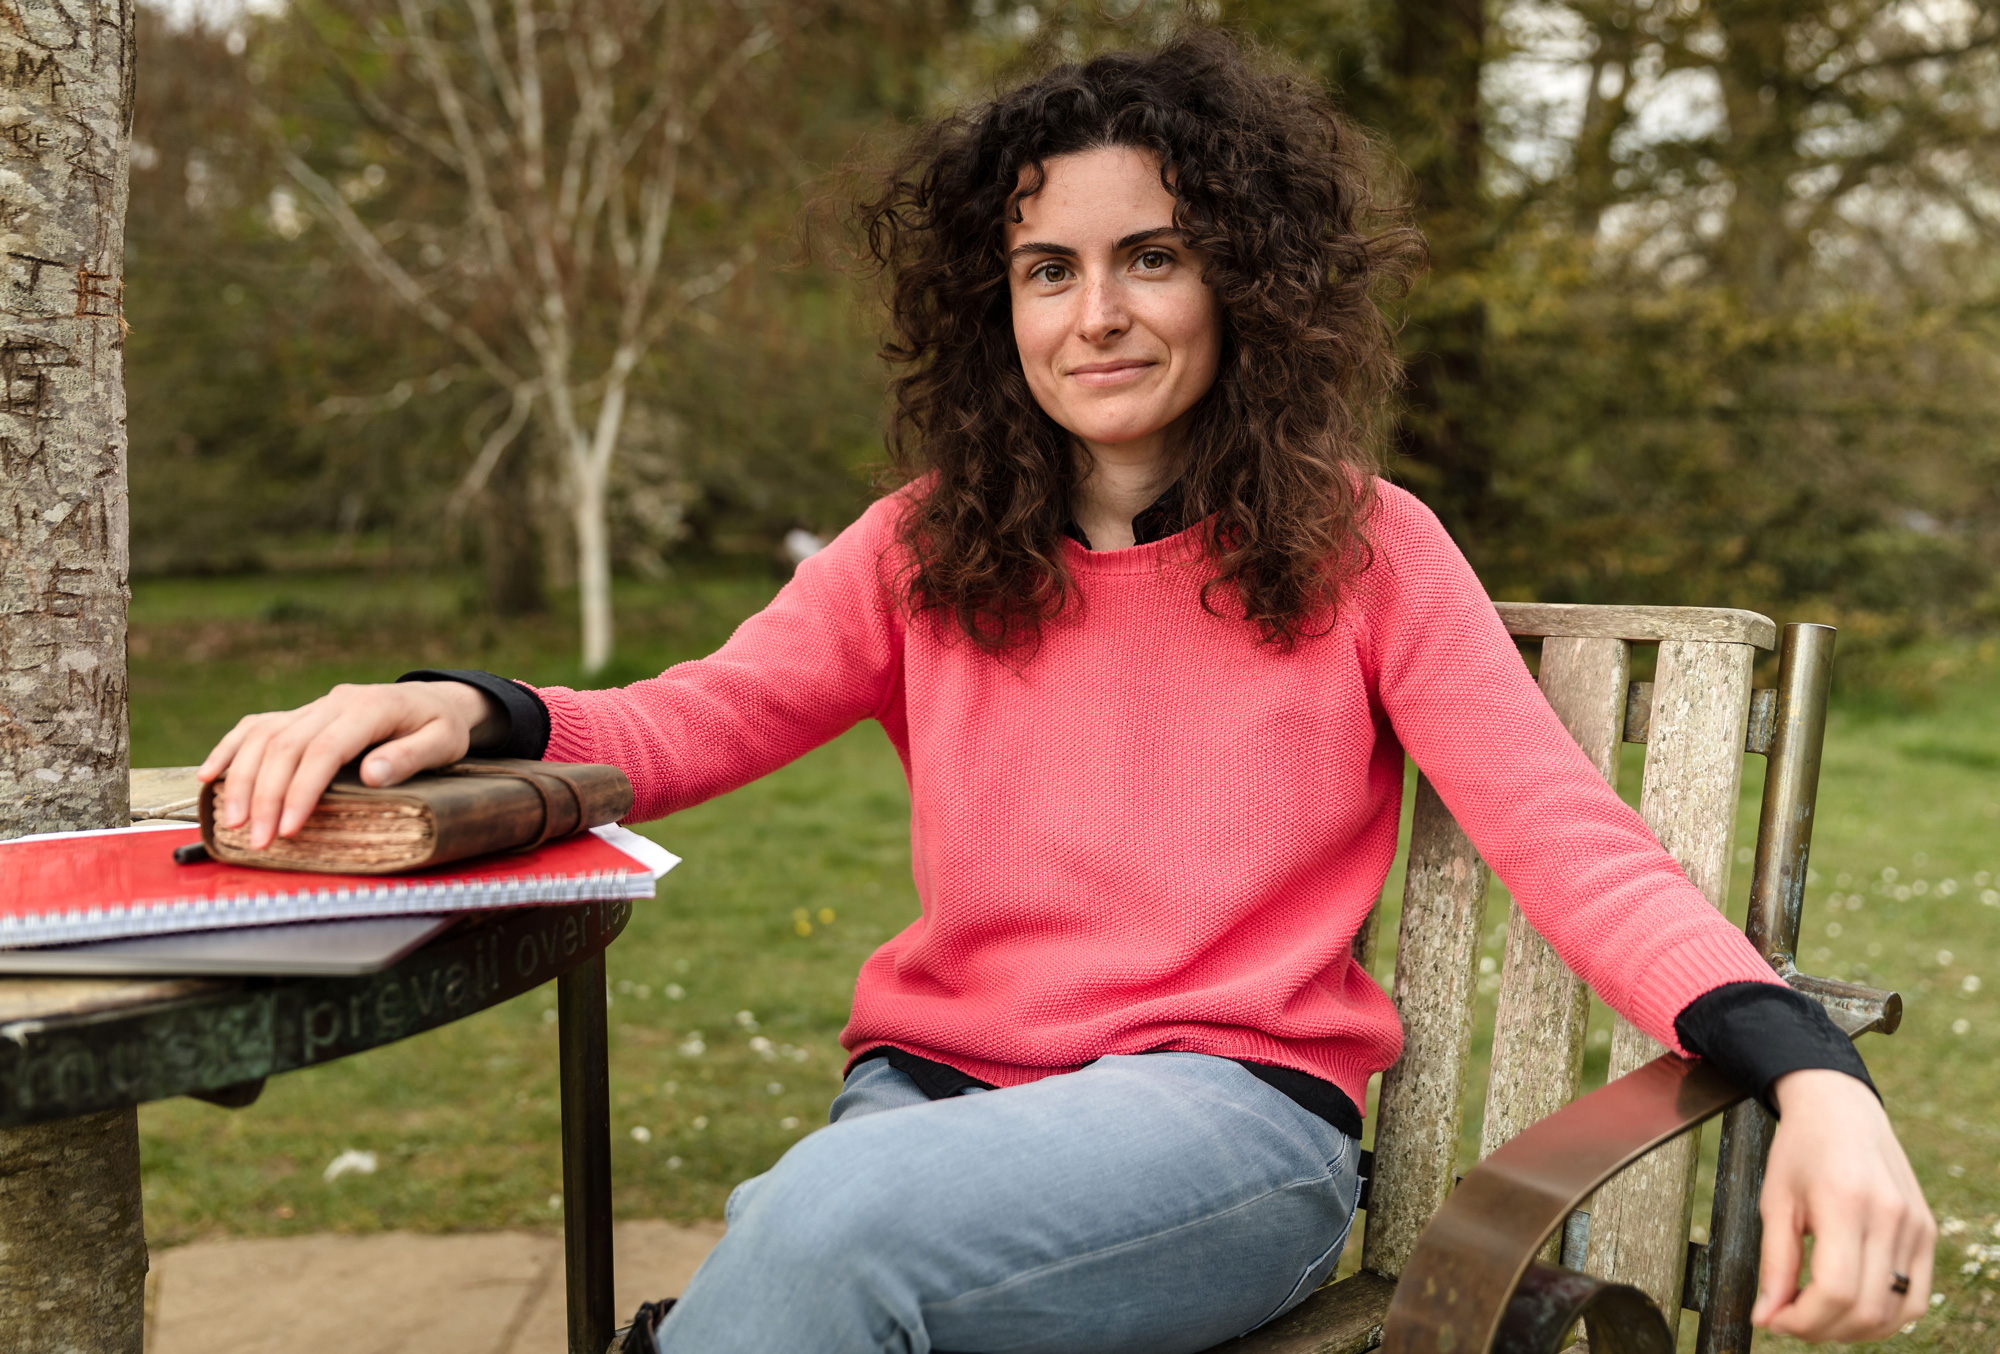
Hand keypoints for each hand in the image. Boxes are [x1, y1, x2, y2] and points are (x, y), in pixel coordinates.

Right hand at [196, 682, 506, 848]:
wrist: (434, 699)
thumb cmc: (441, 727)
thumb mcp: (444, 742)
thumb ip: (411, 756)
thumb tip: (373, 774)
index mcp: (370, 708)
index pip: (325, 749)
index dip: (302, 790)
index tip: (290, 828)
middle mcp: (335, 703)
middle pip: (286, 746)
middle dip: (267, 796)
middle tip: (258, 840)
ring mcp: (314, 706)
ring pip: (263, 737)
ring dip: (243, 780)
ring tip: (234, 824)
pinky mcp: (301, 713)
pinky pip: (256, 726)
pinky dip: (230, 750)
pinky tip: (210, 777)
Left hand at [1754, 1068, 1934, 1340]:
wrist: (1841, 1109)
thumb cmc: (1800, 1150)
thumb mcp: (1775, 1201)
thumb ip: (1774, 1263)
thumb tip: (1766, 1317)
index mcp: (1845, 1204)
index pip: (1835, 1290)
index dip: (1803, 1319)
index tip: (1774, 1319)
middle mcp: (1890, 1217)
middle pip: (1865, 1309)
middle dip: (1822, 1329)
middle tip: (1790, 1319)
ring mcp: (1916, 1227)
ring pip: (1895, 1313)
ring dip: (1854, 1330)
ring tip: (1818, 1314)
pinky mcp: (1927, 1232)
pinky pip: (1916, 1297)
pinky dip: (1885, 1316)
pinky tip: (1852, 1306)